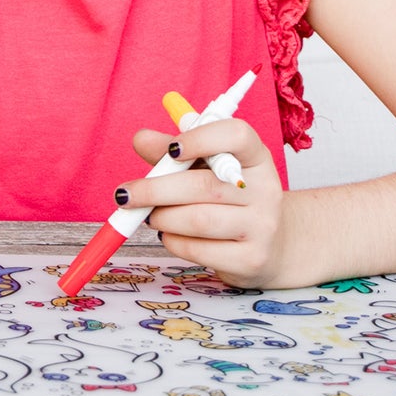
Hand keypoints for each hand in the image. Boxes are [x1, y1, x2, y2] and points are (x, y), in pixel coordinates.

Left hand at [121, 118, 287, 286]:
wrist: (269, 243)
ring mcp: (262, 227)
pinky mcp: (252, 259)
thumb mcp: (204, 165)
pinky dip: (173, 241)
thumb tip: (141, 139)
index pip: (236, 135)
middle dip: (155, 190)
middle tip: (126, 194)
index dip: (201, 138)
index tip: (171, 150)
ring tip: (150, 216)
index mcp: (255, 156)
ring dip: (162, 218)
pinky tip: (169, 234)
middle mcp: (265, 189)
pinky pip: (200, 250)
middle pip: (204, 186)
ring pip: (198, 220)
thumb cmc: (226, 195)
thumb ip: (172, 150)